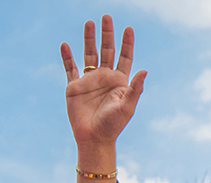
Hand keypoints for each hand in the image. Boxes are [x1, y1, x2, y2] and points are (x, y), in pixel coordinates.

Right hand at [61, 16, 145, 150]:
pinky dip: (67, 56)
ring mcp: (89, 81)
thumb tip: (145, 70)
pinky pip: (70, 68)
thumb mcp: (127, 107)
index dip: (127, 43)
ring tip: (89, 22)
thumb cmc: (113, 125)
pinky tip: (65, 44)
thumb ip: (135, 89)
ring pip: (89, 54)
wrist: (94, 138)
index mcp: (119, 81)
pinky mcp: (74, 87)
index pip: (125, 57)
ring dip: (89, 39)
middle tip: (107, 17)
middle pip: (107, 50)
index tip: (129, 28)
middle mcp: (104, 77)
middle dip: (107, 34)